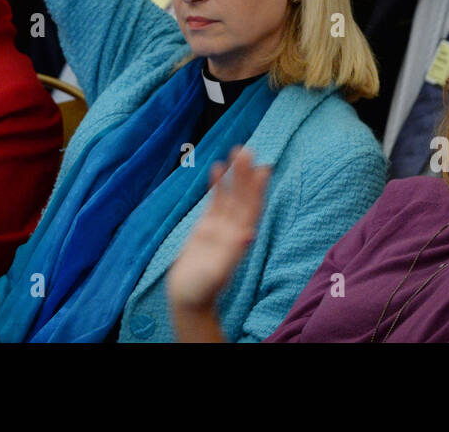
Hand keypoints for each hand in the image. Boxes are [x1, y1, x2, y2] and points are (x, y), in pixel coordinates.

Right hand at [167, 147, 269, 311]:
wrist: (186, 299)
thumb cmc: (200, 291)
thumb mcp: (215, 274)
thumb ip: (231, 255)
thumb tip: (249, 235)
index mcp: (239, 240)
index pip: (252, 210)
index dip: (257, 190)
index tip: (263, 169)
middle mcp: (233, 230)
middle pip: (242, 198)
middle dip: (245, 175)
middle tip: (247, 150)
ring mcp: (220, 227)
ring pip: (230, 196)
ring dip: (234, 175)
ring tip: (237, 151)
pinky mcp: (205, 228)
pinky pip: (214, 202)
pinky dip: (217, 186)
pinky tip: (218, 168)